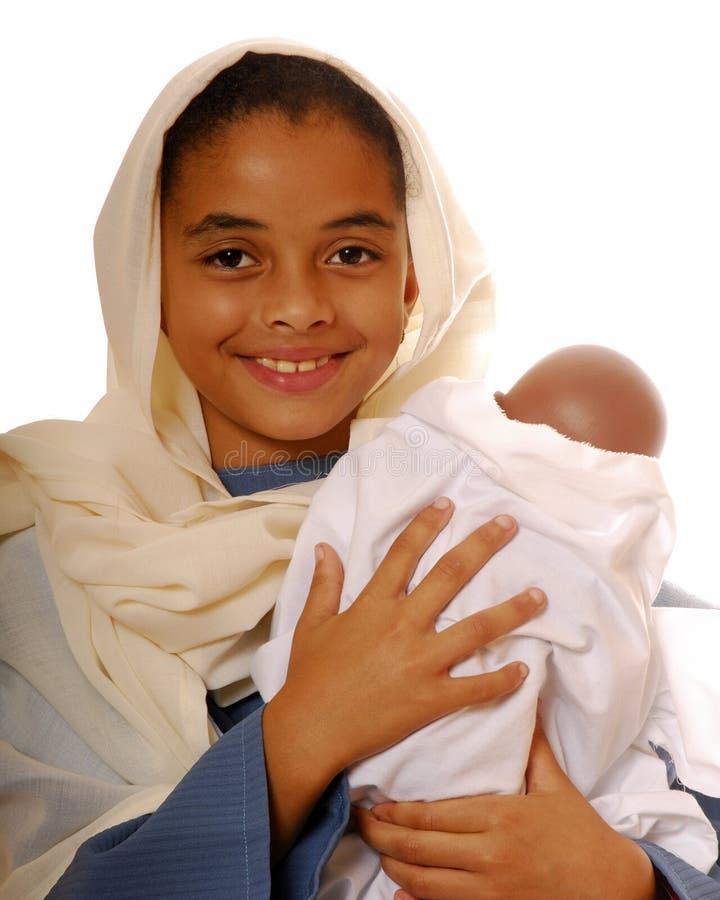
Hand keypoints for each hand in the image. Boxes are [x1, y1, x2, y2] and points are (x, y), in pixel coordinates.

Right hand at [263, 500, 544, 858]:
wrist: (311, 730)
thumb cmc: (309, 677)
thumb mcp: (311, 624)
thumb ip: (324, 584)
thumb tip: (326, 547)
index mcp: (373, 604)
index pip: (404, 553)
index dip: (426, 524)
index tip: (448, 504)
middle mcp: (403, 625)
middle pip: (450, 575)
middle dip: (482, 545)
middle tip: (509, 524)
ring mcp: (421, 662)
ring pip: (477, 629)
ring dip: (512, 611)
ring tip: (540, 595)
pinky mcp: (432, 699)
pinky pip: (476, 688)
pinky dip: (503, 680)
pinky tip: (525, 670)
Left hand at [357, 713, 659, 899]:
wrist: (612, 887)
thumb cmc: (580, 834)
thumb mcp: (555, 784)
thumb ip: (530, 744)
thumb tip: (523, 694)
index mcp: (500, 817)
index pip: (432, 814)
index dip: (396, 811)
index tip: (375, 803)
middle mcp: (490, 856)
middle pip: (418, 848)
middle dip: (382, 837)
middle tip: (361, 824)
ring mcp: (490, 892)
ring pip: (422, 882)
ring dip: (393, 866)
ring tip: (376, 849)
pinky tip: (399, 891)